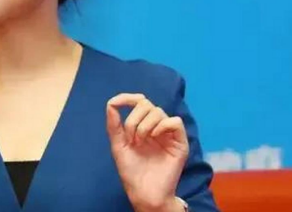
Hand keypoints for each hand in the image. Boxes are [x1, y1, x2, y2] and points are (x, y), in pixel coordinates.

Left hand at [106, 93, 188, 211]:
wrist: (144, 192)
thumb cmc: (131, 171)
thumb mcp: (118, 145)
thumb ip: (114, 124)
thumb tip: (111, 103)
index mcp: (143, 126)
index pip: (139, 102)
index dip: (128, 98)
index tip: (117, 103)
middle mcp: (156, 127)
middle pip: (147, 105)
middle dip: (134, 120)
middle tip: (132, 139)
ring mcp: (168, 134)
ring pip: (158, 111)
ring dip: (144, 125)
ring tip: (140, 142)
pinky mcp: (180, 142)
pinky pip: (175, 122)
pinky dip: (162, 126)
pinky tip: (155, 137)